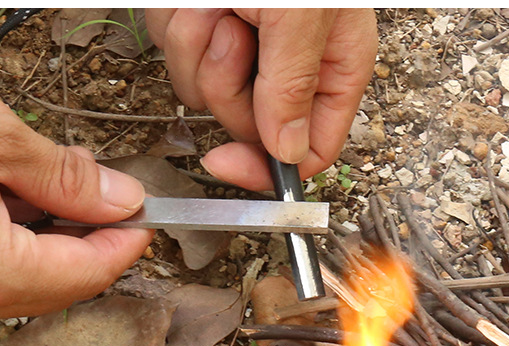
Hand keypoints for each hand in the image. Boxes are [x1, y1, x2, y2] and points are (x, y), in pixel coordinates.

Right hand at [0, 78, 152, 321]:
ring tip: (48, 180)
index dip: (127, 240)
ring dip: (47, 233)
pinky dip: (7, 234)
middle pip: (57, 281)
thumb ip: (60, 175)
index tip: (146, 209)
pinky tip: (4, 193)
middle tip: (102, 188)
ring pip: (19, 275)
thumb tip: (119, 198)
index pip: (88, 273)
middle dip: (89, 236)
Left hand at [146, 8, 377, 190]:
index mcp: (334, 66)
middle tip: (235, 34)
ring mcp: (245, 44)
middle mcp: (291, 62)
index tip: (230, 164)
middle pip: (250, 124)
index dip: (268, 166)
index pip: (311, 148)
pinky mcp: (203, 25)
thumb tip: (289, 152)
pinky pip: (177, 54)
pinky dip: (175, 22)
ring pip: (206, 92)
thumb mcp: (302, 12)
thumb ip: (295, 85)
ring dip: (198, 46)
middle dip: (227, 83)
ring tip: (218, 2)